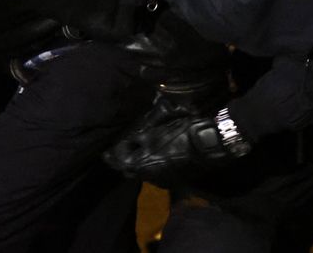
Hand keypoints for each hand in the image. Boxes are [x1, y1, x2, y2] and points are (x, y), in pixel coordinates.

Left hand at [104, 97, 250, 184]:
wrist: (207, 144)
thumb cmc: (179, 133)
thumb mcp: (154, 131)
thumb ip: (137, 138)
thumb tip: (127, 140)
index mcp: (142, 164)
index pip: (120, 161)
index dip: (112, 155)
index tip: (105, 153)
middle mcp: (150, 176)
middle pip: (130, 171)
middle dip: (123, 163)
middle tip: (117, 155)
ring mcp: (163, 180)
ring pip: (143, 174)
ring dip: (137, 166)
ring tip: (135, 156)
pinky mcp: (175, 179)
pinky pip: (156, 176)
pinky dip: (151, 168)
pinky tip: (153, 160)